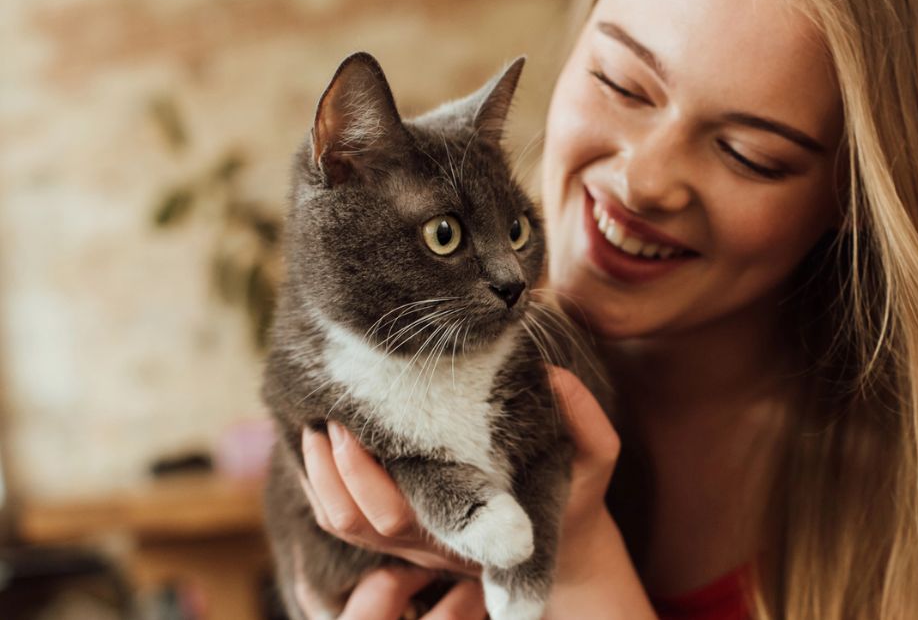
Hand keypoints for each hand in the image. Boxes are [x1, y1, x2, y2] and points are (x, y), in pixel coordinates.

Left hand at [300, 366, 653, 617]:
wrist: (561, 540)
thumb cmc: (574, 493)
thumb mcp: (595, 459)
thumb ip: (587, 423)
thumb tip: (554, 376)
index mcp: (472, 529)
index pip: (401, 514)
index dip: (365, 475)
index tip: (359, 426)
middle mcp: (432, 543)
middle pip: (357, 520)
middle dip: (336, 467)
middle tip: (334, 414)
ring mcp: (411, 543)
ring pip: (341, 521)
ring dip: (321, 474)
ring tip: (320, 420)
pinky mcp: (398, 531)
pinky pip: (341, 516)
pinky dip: (324, 481)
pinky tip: (326, 438)